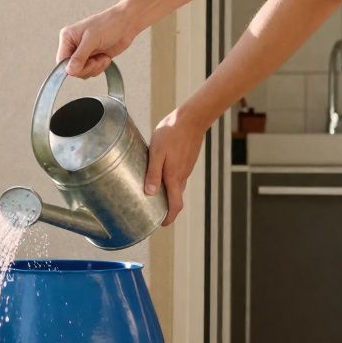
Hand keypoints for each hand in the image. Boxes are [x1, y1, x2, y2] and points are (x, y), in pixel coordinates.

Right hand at [57, 4, 139, 77]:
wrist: (127, 23)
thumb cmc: (110, 24)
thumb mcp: (92, 40)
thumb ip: (79, 56)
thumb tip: (69, 70)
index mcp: (67, 38)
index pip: (61, 62)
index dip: (72, 67)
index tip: (84, 64)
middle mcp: (73, 46)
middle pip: (72, 69)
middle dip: (86, 68)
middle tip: (96, 60)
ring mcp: (83, 53)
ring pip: (82, 72)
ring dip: (94, 68)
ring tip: (102, 56)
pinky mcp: (92, 58)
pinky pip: (91, 71)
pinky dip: (99, 68)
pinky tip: (105, 58)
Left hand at [145, 107, 208, 225]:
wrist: (192, 118)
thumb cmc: (172, 133)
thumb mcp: (156, 152)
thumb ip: (153, 173)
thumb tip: (149, 193)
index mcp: (174, 177)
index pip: (176, 205)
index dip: (169, 217)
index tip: (162, 223)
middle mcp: (182, 176)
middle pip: (176, 198)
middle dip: (167, 207)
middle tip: (154, 210)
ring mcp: (186, 168)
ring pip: (177, 187)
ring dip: (168, 193)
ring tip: (154, 193)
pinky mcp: (187, 161)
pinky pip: (179, 176)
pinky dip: (171, 181)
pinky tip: (161, 174)